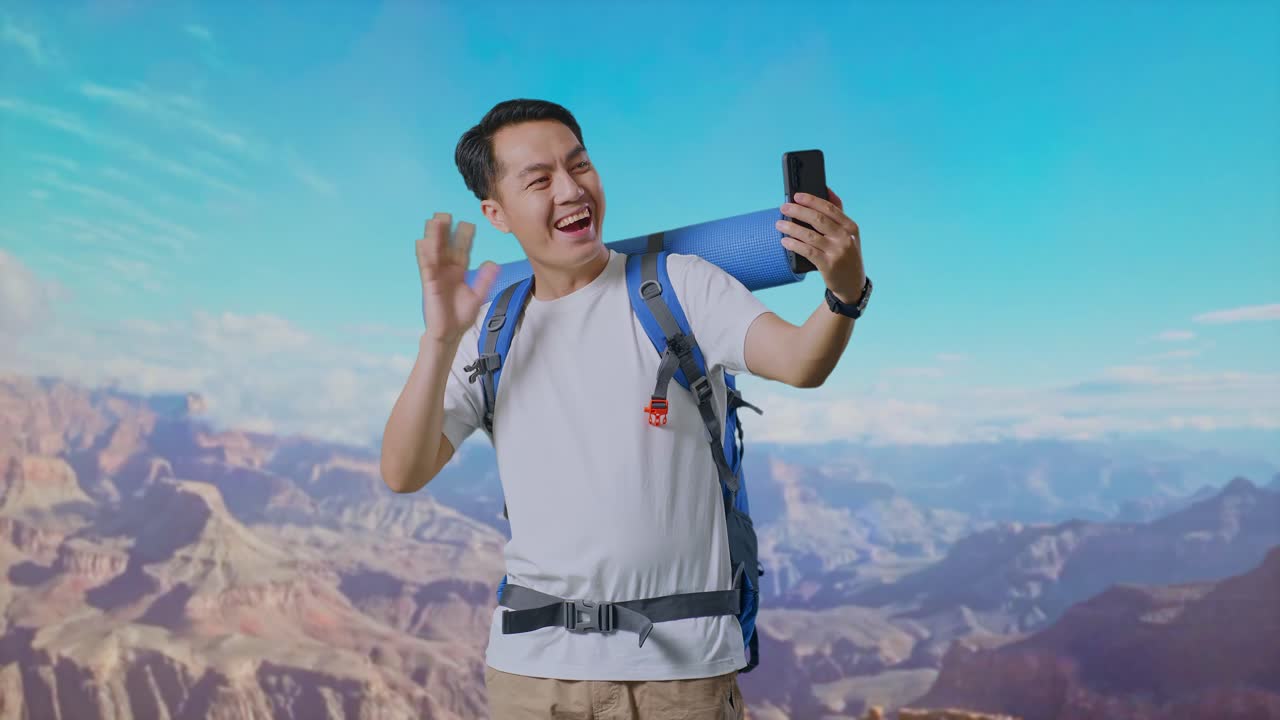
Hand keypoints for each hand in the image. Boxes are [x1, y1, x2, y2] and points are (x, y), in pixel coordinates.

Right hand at [416, 213, 499, 344]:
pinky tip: (422, 242)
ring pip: (434, 253)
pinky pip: (426, 267)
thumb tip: (493, 263)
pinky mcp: (429, 284)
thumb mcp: (477, 296)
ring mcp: (436, 276)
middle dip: (446, 231)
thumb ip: (484, 280)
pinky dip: (424, 255)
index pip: (462, 251)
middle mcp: (446, 271)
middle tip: (446, 213)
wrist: (450, 333)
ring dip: (434, 237)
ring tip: (434, 221)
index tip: (469, 224)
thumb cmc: (460, 316)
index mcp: (458, 272)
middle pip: (446, 247)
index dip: (464, 238)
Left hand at [776, 187, 865, 302]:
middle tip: (783, 208)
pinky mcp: (828, 265)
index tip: (796, 195)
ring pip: (810, 235)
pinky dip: (794, 244)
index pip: (829, 208)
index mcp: (850, 226)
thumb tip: (827, 190)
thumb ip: (838, 214)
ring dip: (792, 228)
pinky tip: (785, 241)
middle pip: (818, 219)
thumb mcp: (848, 234)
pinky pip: (807, 251)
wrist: (852, 283)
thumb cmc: (846, 254)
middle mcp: (845, 237)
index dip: (812, 200)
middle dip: (798, 211)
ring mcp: (837, 252)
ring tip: (779, 224)